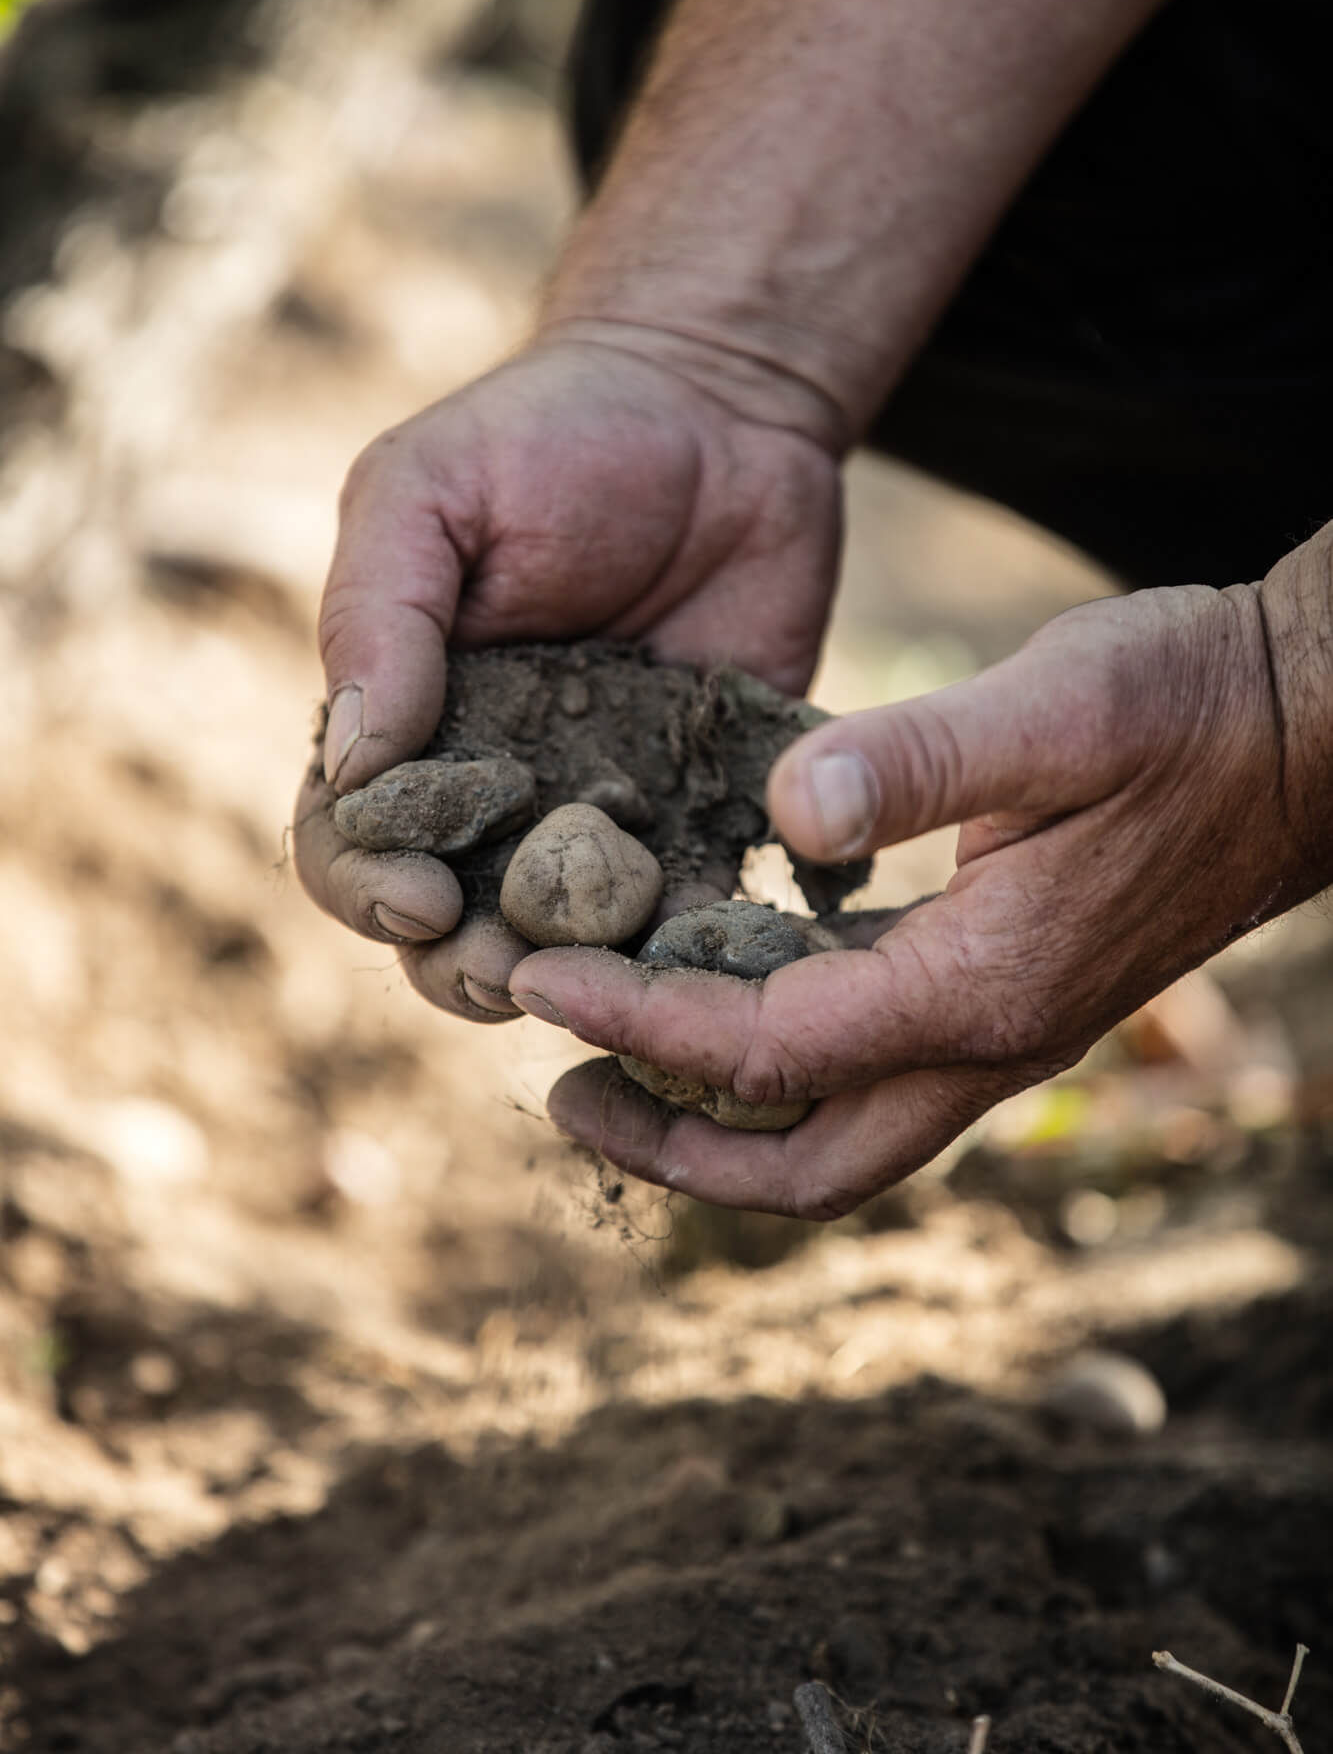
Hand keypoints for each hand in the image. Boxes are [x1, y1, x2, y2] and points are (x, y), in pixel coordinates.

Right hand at [293, 332, 842, 1016]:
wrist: (721, 410)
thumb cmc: (550, 436)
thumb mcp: (430, 493)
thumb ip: (381, 620)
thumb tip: (349, 765)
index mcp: (402, 724)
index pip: (349, 840)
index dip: (367, 888)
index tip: (420, 898)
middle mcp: (492, 789)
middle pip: (447, 922)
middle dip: (463, 965)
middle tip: (507, 972)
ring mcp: (602, 810)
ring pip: (566, 940)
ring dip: (571, 977)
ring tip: (597, 984)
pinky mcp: (708, 806)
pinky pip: (694, 901)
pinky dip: (691, 945)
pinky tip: (704, 960)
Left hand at [515, 579, 1319, 1215]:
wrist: (1311, 726)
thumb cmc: (1191, 700)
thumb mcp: (1059, 704)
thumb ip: (924, 758)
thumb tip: (790, 810)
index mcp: (985, 984)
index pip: (768, 1051)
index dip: (637, 1027)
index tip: (536, 982)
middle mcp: (993, 1038)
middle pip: (805, 1165)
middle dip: (672, 1150)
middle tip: (558, 1092)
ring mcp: (1010, 1030)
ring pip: (842, 1137)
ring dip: (719, 1125)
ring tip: (609, 1068)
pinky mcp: (1013, 996)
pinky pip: (874, 1076)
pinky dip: (778, 1070)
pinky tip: (723, 997)